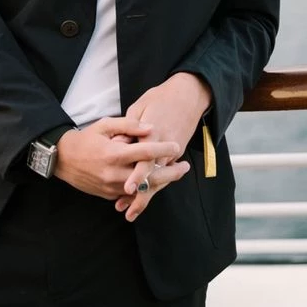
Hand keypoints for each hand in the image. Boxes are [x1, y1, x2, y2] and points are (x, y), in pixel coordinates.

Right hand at [54, 116, 180, 200]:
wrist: (63, 159)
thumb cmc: (86, 138)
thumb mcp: (105, 125)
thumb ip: (128, 125)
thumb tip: (150, 128)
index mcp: (114, 153)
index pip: (145, 152)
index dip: (163, 149)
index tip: (177, 146)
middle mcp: (114, 173)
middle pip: (149, 176)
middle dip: (171, 172)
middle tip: (185, 166)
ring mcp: (112, 187)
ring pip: (144, 190)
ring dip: (161, 182)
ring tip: (176, 174)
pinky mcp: (109, 195)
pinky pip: (132, 196)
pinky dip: (146, 190)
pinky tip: (158, 182)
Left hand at [116, 73, 211, 221]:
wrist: (188, 95)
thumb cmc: (161, 98)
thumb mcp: (141, 106)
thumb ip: (129, 126)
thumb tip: (118, 143)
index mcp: (154, 133)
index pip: (144, 159)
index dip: (136, 175)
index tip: (127, 189)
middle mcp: (164, 146)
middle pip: (154, 176)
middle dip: (141, 196)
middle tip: (127, 211)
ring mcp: (171, 151)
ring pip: (159, 179)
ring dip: (146, 195)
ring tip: (131, 210)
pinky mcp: (174, 153)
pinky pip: (164, 173)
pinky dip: (154, 186)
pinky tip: (143, 196)